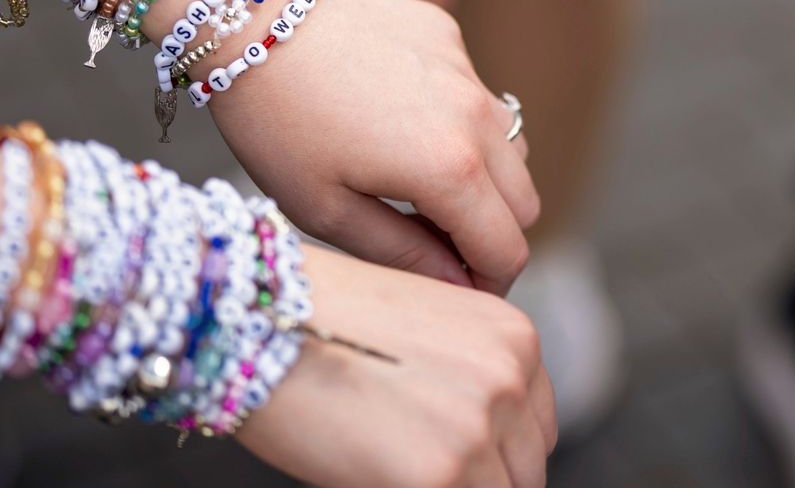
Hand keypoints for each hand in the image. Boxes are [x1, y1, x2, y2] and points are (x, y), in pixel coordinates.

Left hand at [207, 0, 538, 295]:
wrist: (249, 16)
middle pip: (524, 202)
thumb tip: (456, 284)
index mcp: (450, 168)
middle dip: (492, 234)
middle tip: (436, 245)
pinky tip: (396, 121)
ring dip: (485, 178)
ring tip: (420, 186)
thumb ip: (403, 254)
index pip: (507, 249)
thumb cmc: (275, 121)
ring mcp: (466, 70)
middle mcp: (475, 116)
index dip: (488, 284)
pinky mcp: (447, 35)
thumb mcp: (326, 209)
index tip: (455, 291)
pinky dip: (457, 123)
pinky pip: (477, 94)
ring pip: (511, 145)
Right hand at [242, 249, 556, 486]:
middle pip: (525, 470)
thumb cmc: (319, 323)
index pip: (536, 429)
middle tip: (413, 463)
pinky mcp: (442, 475)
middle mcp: (511, 379)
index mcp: (514, 338)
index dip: (497, 455)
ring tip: (387, 463)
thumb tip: (485, 442)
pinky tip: (375, 475)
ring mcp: (481, 429)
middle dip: (478, 478)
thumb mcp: (424, 328)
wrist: (257, 321)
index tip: (460, 462)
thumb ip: (469, 377)